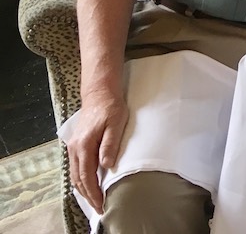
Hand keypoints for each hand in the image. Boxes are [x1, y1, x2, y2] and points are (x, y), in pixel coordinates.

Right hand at [66, 92, 128, 213]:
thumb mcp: (116, 123)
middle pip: (79, 179)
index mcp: (85, 145)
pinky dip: (80, 179)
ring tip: (94, 200)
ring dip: (83, 189)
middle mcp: (75, 148)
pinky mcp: (76, 144)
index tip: (101, 204)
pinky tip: (88, 183)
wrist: (99, 93)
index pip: (87, 176)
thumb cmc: (110, 107)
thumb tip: (106, 165)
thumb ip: (110, 144)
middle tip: (99, 208)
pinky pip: (76, 166)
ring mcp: (74, 146)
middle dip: (88, 195)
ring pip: (75, 174)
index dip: (94, 193)